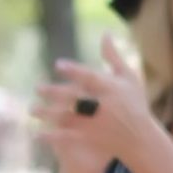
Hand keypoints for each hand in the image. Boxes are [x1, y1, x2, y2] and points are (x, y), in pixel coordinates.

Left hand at [32, 35, 159, 172]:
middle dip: (54, 93)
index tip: (58, 65)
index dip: (74, 71)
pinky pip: (66, 138)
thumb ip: (114, 57)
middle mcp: (103, 106)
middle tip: (37, 88)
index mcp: (112, 90)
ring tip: (31, 109)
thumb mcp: (129, 78)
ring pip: (66, 118)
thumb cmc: (133, 103)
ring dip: (46, 114)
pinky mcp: (90, 139)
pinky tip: (36, 134)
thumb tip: (105, 33)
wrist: (140, 137)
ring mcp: (96, 124)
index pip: (90, 78)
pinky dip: (50, 137)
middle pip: (74, 98)